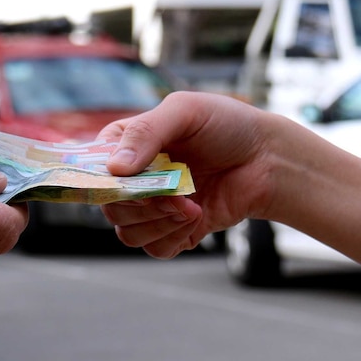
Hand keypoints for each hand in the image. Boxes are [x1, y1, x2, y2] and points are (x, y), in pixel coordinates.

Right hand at [98, 92, 274, 258]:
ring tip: (189, 205)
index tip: (132, 182)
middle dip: (141, 206)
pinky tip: (196, 217)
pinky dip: (172, 238)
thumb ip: (145, 133)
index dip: (107, 182)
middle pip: (109, 208)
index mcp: (124, 145)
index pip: (92, 171)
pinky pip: (154, 248)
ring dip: (158, 224)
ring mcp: (152, 206)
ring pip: (127, 233)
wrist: (269, 158)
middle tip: (174, 195)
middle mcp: (133, 178)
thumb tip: (115, 170)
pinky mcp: (173, 230)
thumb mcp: (185, 111)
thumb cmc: (228, 125)